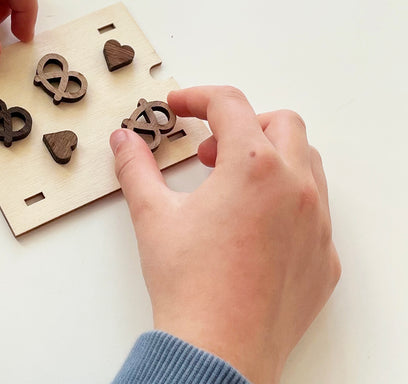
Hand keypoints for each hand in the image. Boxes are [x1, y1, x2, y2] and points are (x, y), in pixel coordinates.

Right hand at [110, 85, 340, 383]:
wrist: (217, 351)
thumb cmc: (189, 284)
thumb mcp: (152, 214)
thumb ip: (135, 166)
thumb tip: (124, 140)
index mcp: (254, 167)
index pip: (229, 104)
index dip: (196, 97)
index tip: (179, 107)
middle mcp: (295, 188)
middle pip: (281, 123)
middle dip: (242, 124)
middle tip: (208, 149)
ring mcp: (317, 224)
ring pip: (306, 162)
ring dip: (270, 157)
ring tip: (231, 182)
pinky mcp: (323, 258)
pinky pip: (315, 210)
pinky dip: (287, 200)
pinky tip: (252, 224)